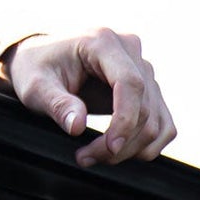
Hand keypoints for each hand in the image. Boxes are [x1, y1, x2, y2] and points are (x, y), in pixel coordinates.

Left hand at [4, 30, 177, 167]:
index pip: (131, 84)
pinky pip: (163, 124)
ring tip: (97, 156)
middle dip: (121, 143)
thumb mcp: (36, 86)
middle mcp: (130, 51)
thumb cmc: (36, 67)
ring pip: (156, 121)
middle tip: (87, 157)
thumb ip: (57, 104)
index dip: (125, 121)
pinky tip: (120, 151)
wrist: (41, 60)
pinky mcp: (149, 88)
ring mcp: (143, 69)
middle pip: (145, 108)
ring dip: (132, 149)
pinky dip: (147, 145)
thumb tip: (78, 127)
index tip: (109, 148)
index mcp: (103, 42)